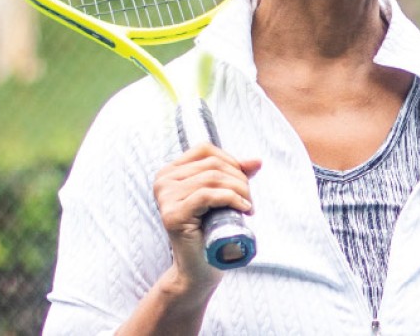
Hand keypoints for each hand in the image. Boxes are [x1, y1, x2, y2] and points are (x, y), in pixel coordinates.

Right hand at [152, 144, 262, 294]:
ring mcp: (165, 198)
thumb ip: (235, 176)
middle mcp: (162, 182)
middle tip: (249, 200)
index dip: (231, 161)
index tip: (244, 182)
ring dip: (239, 190)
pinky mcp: (174, 215)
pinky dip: (232, 199)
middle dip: (239, 179)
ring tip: (248, 207)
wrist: (198, 269)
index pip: (205, 150)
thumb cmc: (210, 233)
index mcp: (169, 172)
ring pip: (212, 178)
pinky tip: (244, 210)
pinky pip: (208, 195)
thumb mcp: (222, 198)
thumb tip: (257, 161)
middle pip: (212, 164)